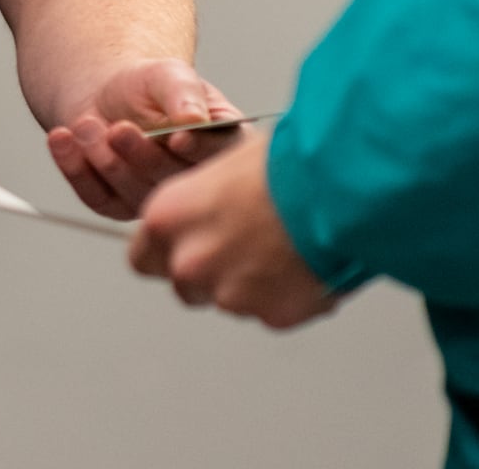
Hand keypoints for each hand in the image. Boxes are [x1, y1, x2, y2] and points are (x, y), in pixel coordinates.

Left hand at [44, 57, 235, 216]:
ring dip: (105, 159)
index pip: (218, 157)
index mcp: (219, 148)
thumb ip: (184, 93)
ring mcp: (153, 197)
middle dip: (141, 154)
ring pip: (132, 193)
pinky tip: (62, 139)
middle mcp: (190, 180)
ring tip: (85, 124)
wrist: (106, 92)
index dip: (198, 151)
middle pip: (172, 180)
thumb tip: (195, 121)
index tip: (176, 139)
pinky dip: (75, 169)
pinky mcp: (116, 205)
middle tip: (117, 129)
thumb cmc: (147, 83)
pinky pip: (95, 197)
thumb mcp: (169, 74)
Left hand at [129, 141, 334, 327]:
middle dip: (211, 273)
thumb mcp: (227, 163)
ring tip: (286, 246)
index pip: (143, 257)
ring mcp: (229, 295)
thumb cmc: (283, 162)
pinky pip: (273, 311)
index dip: (166, 252)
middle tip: (245, 247)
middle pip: (185, 285)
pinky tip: (308, 262)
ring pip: (231, 300)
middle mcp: (189, 263)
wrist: (336, 187)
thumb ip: (204, 198)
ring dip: (251, 284)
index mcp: (166, 219)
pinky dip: (287, 296)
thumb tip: (209, 204)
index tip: (187, 246)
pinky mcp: (271, 316)